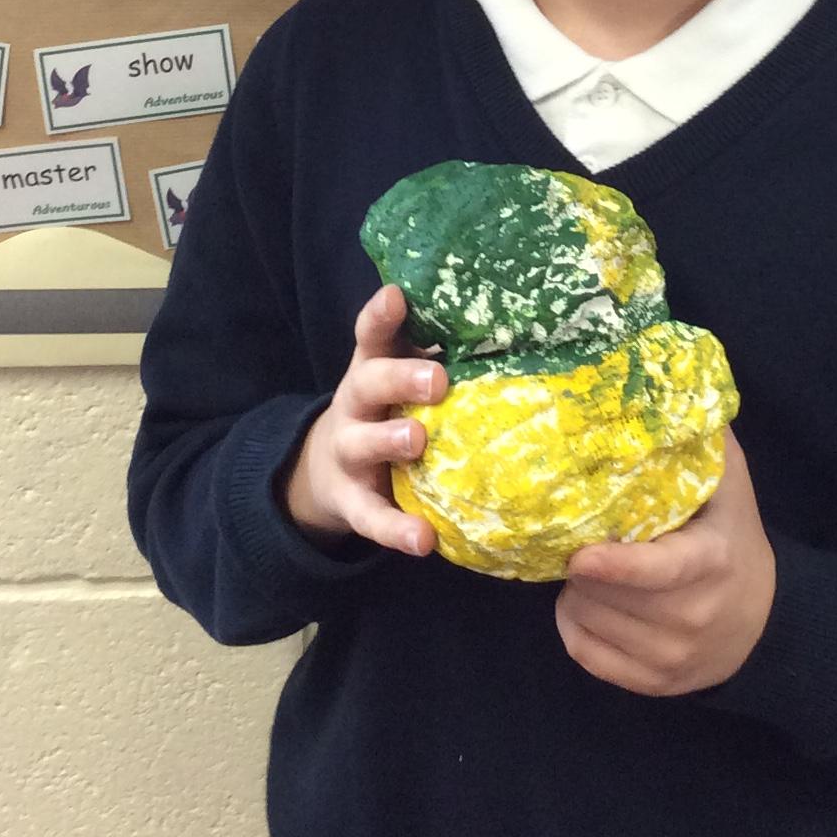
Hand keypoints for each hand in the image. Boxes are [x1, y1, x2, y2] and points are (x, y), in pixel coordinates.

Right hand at [280, 284, 445, 555]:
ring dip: (389, 440)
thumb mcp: (399, 379)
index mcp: (372, 368)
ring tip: (418, 441)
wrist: (327, 473)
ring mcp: (348, 452)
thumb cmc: (387, 411)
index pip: (371, 335)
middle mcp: (355, 404)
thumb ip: (436, 358)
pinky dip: (395, 529)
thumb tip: (510, 328)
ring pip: (361, 443)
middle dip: (399, 379)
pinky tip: (423, 540)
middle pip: (367, 383)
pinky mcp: (351, 501)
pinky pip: (371, 517)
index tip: (396, 296)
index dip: (381, 315)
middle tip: (437, 380)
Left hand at [556, 429, 775, 695]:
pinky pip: (588, 656)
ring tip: (588, 571)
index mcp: (712, 563)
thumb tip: (670, 387)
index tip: (581, 555)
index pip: (660, 572)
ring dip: (577, 593)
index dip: (615, 566)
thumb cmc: (735, 541)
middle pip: (609, 596)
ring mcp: (674, 657)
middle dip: (582, 566)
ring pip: (592, 623)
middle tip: (582, 541)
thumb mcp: (732, 489)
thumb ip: (704, 443)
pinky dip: (574, 627)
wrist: (765, 624)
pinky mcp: (655, 685)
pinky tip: (586, 603)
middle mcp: (693, 616)